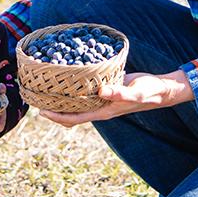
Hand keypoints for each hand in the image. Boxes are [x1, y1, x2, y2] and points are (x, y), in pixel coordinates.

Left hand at [40, 70, 193, 127]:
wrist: (161, 89)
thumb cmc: (149, 91)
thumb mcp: (135, 91)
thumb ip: (119, 92)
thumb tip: (100, 91)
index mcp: (103, 111)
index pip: (74, 118)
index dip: (57, 117)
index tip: (40, 112)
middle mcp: (100, 107)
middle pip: (72, 113)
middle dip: (54, 109)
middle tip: (37, 99)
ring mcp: (103, 99)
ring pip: (78, 103)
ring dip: (63, 99)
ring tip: (47, 89)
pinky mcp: (106, 89)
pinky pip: (86, 92)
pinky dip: (75, 87)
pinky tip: (69, 78)